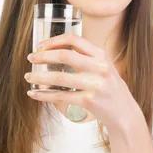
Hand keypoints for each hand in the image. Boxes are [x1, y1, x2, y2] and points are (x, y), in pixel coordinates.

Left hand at [25, 33, 139, 130]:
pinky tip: (34, 94)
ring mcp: (95, 84)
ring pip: (60, 77)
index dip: (54, 40)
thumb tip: (55, 50)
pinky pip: (61, 96)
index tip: (40, 46)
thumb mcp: (103, 66)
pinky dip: (44, 95)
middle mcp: (99, 67)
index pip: (74, 40)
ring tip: (28, 77)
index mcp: (101, 54)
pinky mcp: (89, 101)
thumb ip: (86, 57)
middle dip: (43, 56)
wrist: (124, 112)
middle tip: (31, 58)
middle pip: (65, 55)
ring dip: (39, 77)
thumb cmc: (109, 88)